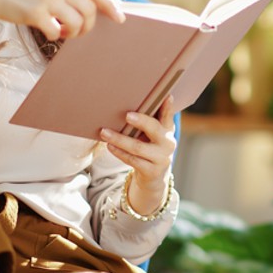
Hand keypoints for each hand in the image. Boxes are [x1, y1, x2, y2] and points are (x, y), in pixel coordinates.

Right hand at [0, 0, 124, 40]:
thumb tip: (93, 7)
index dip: (110, 5)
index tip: (120, 18)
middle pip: (89, 10)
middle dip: (88, 26)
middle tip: (77, 32)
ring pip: (76, 23)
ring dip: (72, 33)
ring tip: (62, 32)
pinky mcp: (35, 12)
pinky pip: (56, 32)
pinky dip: (55, 36)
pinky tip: (48, 32)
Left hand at [100, 96, 176, 215]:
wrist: (154, 175)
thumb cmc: (149, 147)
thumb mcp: (153, 134)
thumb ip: (149, 120)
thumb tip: (130, 101)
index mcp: (168, 129)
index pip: (168, 116)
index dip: (168, 107)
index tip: (166, 96)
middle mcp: (168, 143)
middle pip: (154, 129)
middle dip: (141, 121)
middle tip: (127, 115)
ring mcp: (161, 158)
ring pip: (138, 147)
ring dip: (119, 139)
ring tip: (104, 132)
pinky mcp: (151, 171)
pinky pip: (132, 160)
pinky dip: (119, 152)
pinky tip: (109, 145)